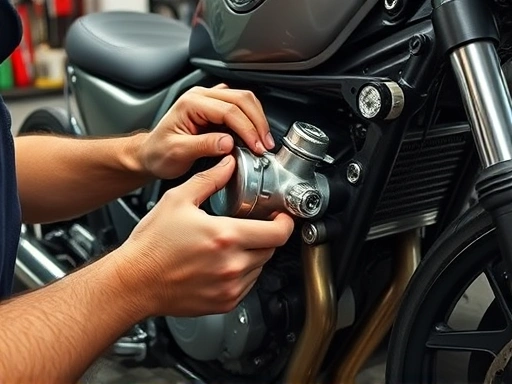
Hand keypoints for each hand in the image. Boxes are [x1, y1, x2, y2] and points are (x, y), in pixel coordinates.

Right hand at [115, 156, 293, 316]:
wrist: (134, 282)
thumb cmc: (151, 246)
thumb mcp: (178, 200)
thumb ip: (209, 180)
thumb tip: (227, 165)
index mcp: (225, 236)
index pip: (278, 232)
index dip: (286, 222)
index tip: (281, 216)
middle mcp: (232, 265)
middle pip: (272, 249)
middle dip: (268, 234)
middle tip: (255, 225)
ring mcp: (230, 287)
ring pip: (261, 267)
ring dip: (255, 253)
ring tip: (233, 244)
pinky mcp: (225, 303)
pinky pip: (248, 285)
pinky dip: (244, 272)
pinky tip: (224, 262)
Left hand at [140, 84, 274, 179]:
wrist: (150, 154)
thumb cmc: (159, 153)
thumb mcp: (177, 152)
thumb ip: (203, 146)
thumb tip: (228, 143)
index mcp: (191, 103)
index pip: (228, 110)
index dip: (247, 128)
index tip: (256, 146)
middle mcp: (201, 96)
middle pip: (241, 99)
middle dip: (258, 123)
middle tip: (265, 145)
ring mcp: (209, 100)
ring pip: (244, 100)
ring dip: (258, 120)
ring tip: (263, 141)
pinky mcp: (216, 109)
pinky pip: (240, 108)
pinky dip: (252, 120)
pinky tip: (255, 135)